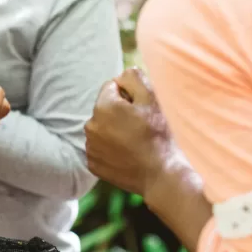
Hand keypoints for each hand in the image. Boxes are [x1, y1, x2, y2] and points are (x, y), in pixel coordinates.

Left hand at [84, 67, 173, 195]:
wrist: (161, 176)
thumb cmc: (158, 135)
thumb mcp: (151, 98)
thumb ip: (133, 77)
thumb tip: (121, 76)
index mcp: (102, 106)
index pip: (111, 87)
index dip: (128, 95)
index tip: (140, 109)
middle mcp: (90, 125)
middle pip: (104, 108)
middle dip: (118, 112)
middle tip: (139, 126)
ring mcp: (90, 147)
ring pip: (102, 128)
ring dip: (113, 130)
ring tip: (134, 141)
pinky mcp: (92, 164)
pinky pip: (100, 148)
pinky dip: (110, 149)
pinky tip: (127, 154)